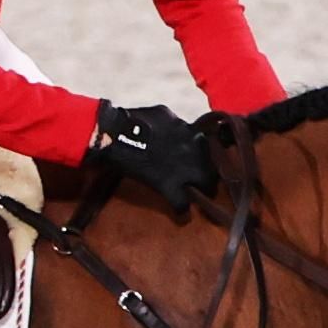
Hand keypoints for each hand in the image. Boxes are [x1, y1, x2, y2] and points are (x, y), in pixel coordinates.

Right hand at [89, 100, 219, 204]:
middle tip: (202, 182)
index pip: (206, 147)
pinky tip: (181, 212)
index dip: (203, 157)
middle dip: (207, 174)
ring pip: (204, 183)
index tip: (199, 162)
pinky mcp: (169, 185)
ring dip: (200, 188)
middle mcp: (193, 148)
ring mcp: (183, 167)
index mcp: (190, 131)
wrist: (115, 133)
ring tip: (197, 194)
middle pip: (211, 166)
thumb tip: (176, 128)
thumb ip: (174, 124)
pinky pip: (181, 202)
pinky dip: (181, 208)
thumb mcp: (161, 115)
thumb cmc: (133, 120)